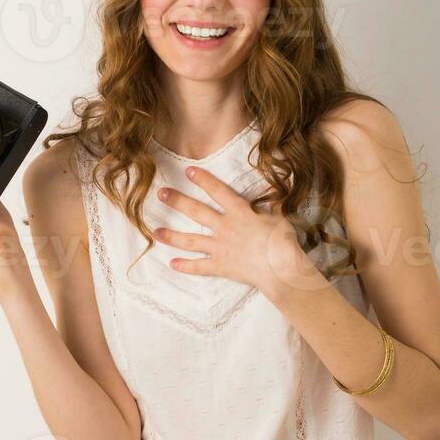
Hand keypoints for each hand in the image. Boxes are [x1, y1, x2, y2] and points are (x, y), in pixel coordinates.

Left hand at [153, 165, 314, 295]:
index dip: (203, 180)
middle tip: (160, 193)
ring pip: (191, 241)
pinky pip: (200, 267)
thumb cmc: (283, 242)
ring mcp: (220, 248)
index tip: (188, 171)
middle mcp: (225, 228)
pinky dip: (186, 266)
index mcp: (240, 212)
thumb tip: (271, 198)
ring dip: (172, 236)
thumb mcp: (280, 218)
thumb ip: (272, 207)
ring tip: (155, 232)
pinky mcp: (221, 266)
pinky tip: (172, 264)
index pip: (218, 191)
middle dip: (177, 201)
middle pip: (196, 212)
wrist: (281, 269)